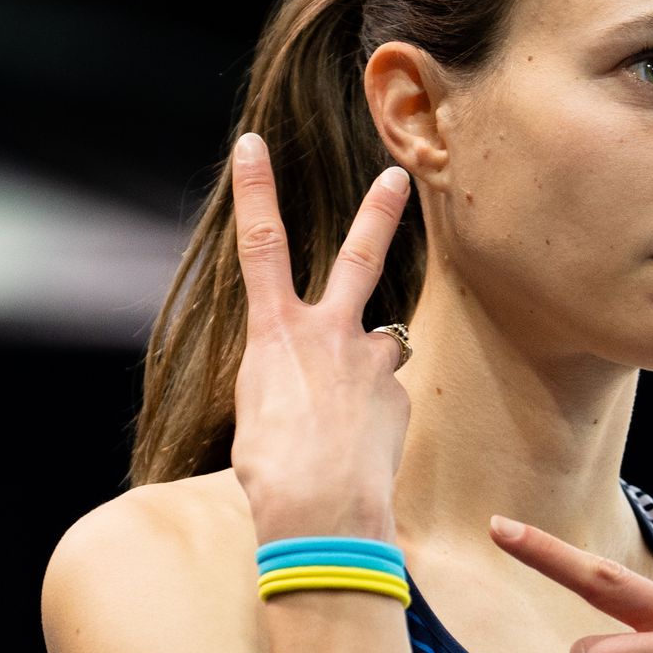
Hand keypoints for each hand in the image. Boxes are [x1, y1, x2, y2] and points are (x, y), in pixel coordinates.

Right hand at [229, 133, 412, 541]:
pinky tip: (356, 454)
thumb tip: (314, 387)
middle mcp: (329, 333)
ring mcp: (370, 362)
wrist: (322, 508)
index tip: (253, 144)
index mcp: (275, 333)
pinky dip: (370, 422)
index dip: (255, 191)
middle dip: (378, 213)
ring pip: (380, 344)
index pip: (260, 245)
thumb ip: (284, 380)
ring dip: (368, 366)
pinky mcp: (397, 398)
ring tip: (347, 417)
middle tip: (399, 177)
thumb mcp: (256, 413)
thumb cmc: (271, 470)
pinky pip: (383, 401)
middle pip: (358, 256)